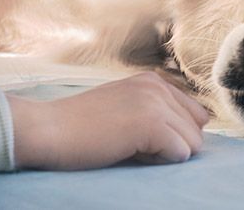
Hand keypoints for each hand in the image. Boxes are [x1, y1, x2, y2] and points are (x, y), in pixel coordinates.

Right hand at [8, 72, 208, 169]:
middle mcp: (157, 86)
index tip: (141, 137)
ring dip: (166, 155)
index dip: (174, 134)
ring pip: (193, 143)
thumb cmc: (77, 127)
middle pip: (198, 128)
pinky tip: (130, 152)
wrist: (45, 129)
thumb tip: (189, 135)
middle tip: (135, 146)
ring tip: (130, 148)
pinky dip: (160, 162)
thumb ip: (152, 111)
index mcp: (152, 81)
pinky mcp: (152, 124)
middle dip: (175, 144)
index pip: (194, 114)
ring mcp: (155, 103)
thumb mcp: (121, 107)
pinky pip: (182, 154)